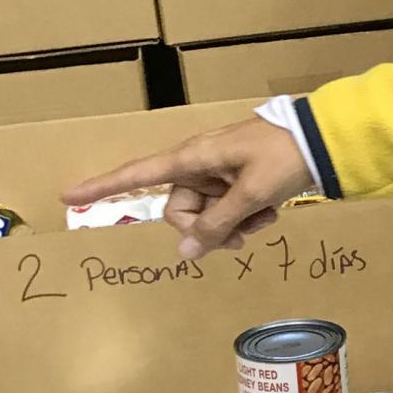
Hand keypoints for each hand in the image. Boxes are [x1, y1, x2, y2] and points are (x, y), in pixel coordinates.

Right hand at [63, 119, 313, 261]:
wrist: (323, 140)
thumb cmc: (284, 157)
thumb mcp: (250, 194)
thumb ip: (217, 224)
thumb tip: (184, 253)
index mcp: (192, 158)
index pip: (138, 173)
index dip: (103, 186)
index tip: (69, 197)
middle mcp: (198, 165)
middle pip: (179, 210)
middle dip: (207, 228)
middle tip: (241, 235)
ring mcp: (218, 174)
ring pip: (207, 215)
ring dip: (233, 225)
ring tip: (264, 219)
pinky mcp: (237, 182)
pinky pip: (228, 210)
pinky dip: (246, 218)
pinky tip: (270, 213)